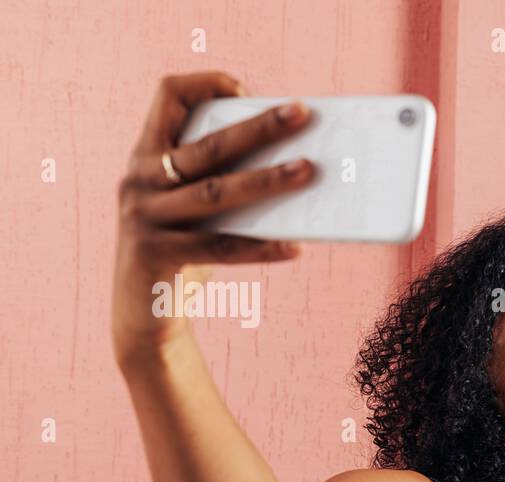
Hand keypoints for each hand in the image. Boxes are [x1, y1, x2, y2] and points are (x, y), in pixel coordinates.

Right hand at [113, 72, 314, 361]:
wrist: (141, 315)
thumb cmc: (182, 252)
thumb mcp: (191, 208)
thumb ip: (219, 181)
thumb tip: (295, 165)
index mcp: (145, 155)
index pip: (166, 96)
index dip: (206, 85)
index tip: (246, 91)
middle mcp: (138, 179)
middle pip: (207, 145)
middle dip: (259, 126)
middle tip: (302, 113)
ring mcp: (143, 217)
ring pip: (216, 192)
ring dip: (268, 180)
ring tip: (309, 171)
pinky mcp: (154, 254)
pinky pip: (219, 248)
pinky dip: (260, 247)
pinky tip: (295, 248)